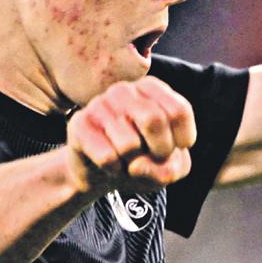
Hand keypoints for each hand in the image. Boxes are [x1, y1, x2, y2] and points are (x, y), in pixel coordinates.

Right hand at [65, 77, 195, 193]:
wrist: (105, 173)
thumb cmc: (145, 162)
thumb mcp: (171, 167)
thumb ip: (171, 168)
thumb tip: (136, 166)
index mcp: (151, 89)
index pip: (179, 111)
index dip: (182, 140)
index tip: (174, 148)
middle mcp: (124, 90)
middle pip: (154, 120)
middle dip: (159, 151)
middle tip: (151, 156)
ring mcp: (99, 105)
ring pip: (129, 144)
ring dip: (133, 163)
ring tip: (126, 158)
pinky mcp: (79, 125)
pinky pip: (107, 157)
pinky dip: (114, 169)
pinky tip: (110, 164)